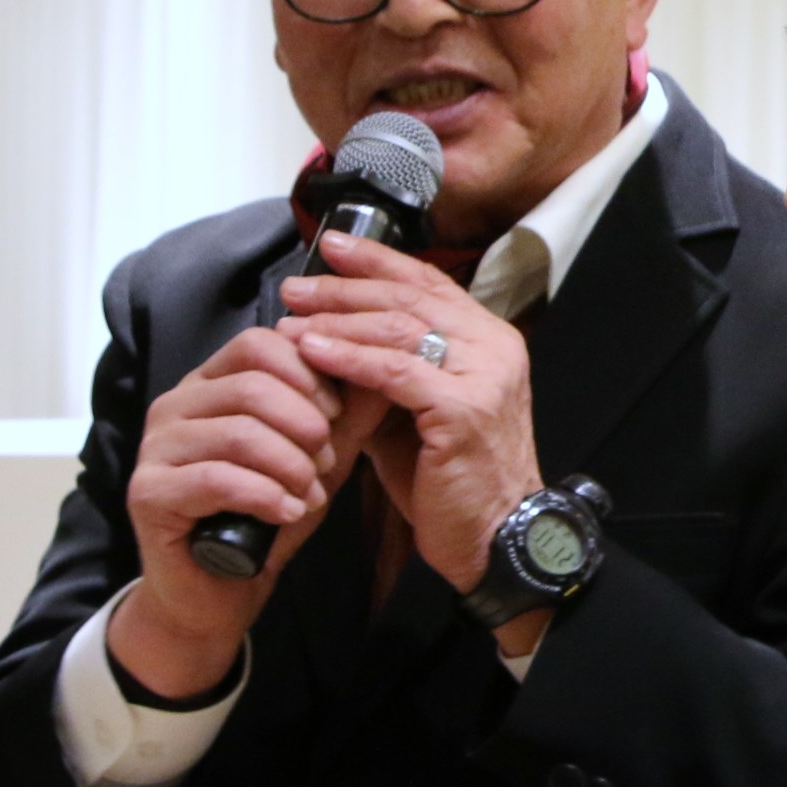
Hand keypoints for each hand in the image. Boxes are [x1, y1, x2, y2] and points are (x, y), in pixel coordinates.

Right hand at [112, 326, 391, 698]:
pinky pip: (217, 479)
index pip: (260, 344)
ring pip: (238, 432)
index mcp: (210, 383)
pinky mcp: (148, 491)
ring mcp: (155, 447)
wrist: (223, 590)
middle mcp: (175, 405)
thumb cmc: (267, 514)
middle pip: (252, 385)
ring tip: (310, 494)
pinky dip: (265, 496)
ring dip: (290, 465)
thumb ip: (349, 412)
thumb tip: (385, 361)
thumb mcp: (320, 456)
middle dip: (305, 426)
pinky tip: (287, 513)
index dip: (309, 374)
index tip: (336, 415)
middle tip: (327, 462)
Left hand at [278, 227, 544, 596]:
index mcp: (488, 339)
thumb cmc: (451, 480)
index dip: (378, 261)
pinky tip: (312, 351)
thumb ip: (388, 370)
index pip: (429, 282)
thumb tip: (328, 336)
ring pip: (399, 327)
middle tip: (296, 287)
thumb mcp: (417, 411)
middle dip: (346, 287)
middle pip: (409, 297)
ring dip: (337, 320)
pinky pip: (394, 371)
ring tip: (291, 320)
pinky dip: (348, 357)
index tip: (332, 247)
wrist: (495, 538)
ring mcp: (484, 376)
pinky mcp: (464, 409)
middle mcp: (494, 347)